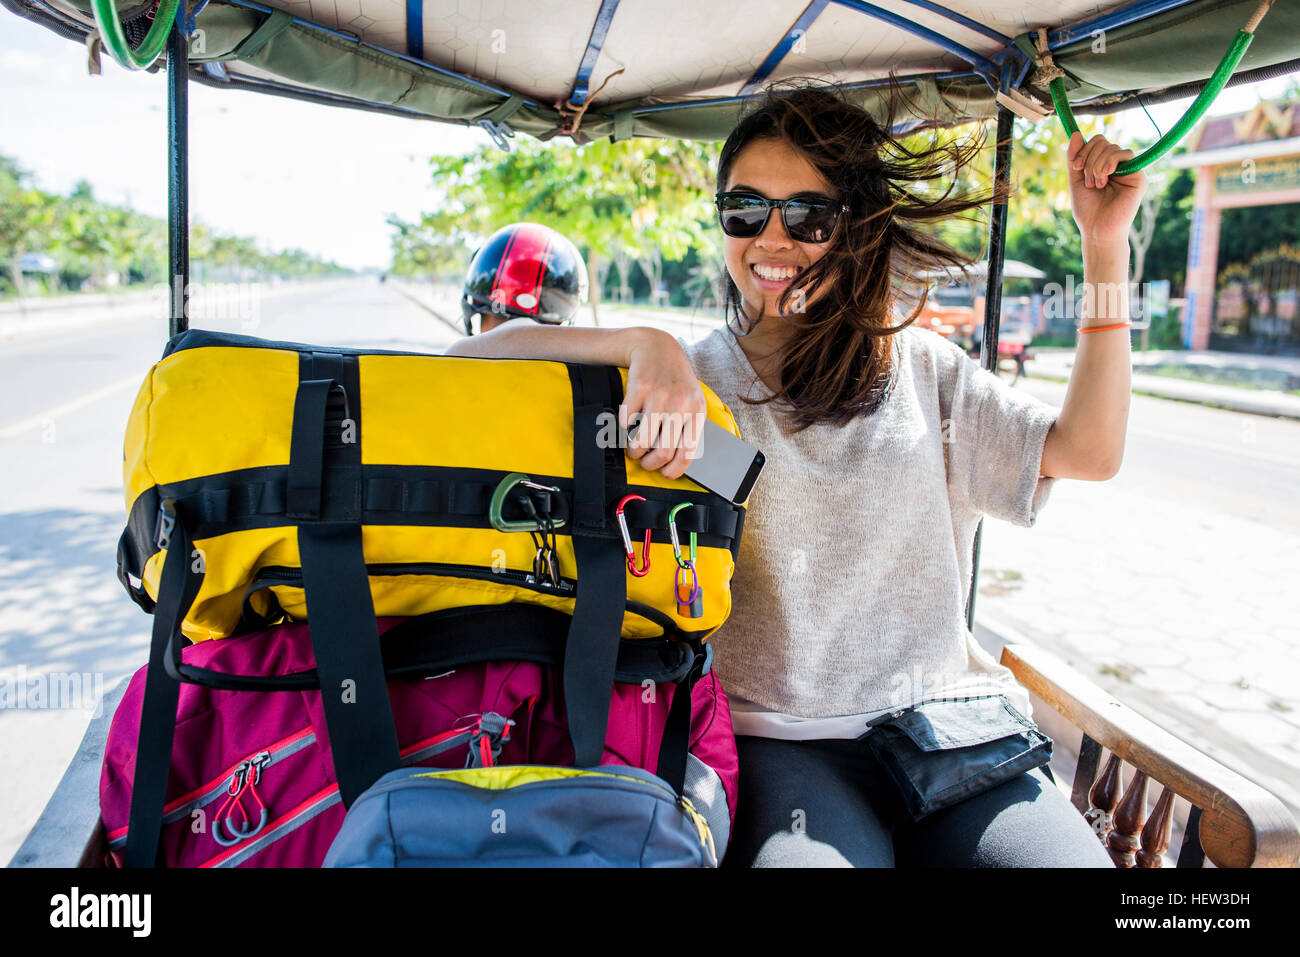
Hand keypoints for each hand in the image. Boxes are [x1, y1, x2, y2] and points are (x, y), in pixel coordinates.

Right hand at [620, 329, 706, 479]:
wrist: (657, 347)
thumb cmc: (675, 381)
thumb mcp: (691, 401)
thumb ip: (688, 427)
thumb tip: (675, 464)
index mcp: (697, 411)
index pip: (688, 453)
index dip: (673, 470)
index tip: (664, 474)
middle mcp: (680, 404)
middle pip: (663, 451)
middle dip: (650, 464)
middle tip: (644, 462)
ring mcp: (659, 395)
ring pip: (642, 441)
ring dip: (634, 451)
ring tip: (633, 448)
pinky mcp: (638, 388)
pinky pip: (625, 422)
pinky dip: (623, 428)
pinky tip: (628, 424)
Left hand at [1067, 131, 1147, 244]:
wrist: (1097, 230)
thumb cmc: (1088, 210)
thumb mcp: (1076, 180)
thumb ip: (1075, 158)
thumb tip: (1075, 133)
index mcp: (1104, 165)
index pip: (1097, 141)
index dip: (1084, 149)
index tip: (1076, 167)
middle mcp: (1119, 166)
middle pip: (1103, 142)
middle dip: (1089, 159)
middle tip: (1087, 180)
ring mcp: (1130, 170)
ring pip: (1112, 148)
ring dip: (1097, 165)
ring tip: (1096, 184)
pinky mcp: (1139, 177)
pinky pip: (1125, 155)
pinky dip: (1109, 163)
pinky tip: (1105, 178)